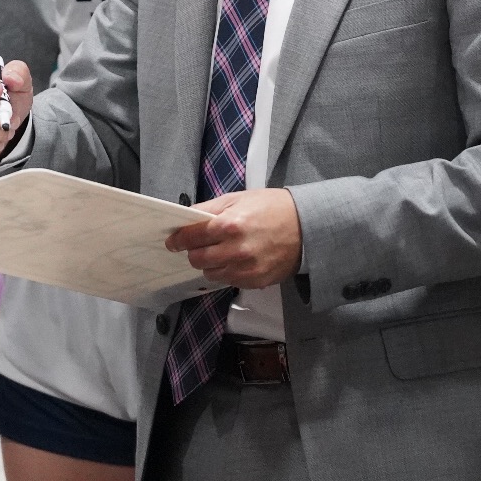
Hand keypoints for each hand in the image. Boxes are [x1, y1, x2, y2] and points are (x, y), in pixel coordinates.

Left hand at [167, 189, 301, 289]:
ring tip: (222, 251)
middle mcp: (236, 250)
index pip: (192, 236)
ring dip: (210, 263)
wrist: (307, 227)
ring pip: (210, 273)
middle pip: (197, 259)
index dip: (179, 239)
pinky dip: (227, 272)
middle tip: (199, 245)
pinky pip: (228, 281)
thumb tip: (186, 217)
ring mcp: (245, 269)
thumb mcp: (239, 198)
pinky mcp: (254, 281)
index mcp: (230, 224)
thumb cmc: (273, 208)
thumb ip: (210, 209)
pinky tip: (237, 259)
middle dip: (194, 251)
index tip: (173, 241)